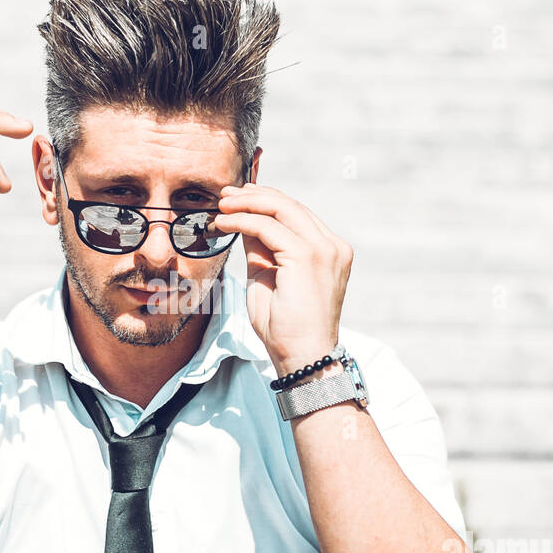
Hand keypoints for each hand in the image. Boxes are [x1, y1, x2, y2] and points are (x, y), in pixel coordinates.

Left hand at [213, 182, 352, 376]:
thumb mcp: (268, 277)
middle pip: (290, 205)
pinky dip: (243, 221)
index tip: (237, 199)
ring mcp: (323, 249)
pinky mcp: (307, 256)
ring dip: (245, 204)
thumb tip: (244, 222)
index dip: (265, 201)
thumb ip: (260, 248)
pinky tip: (223, 223)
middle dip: (253, 195)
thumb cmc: (284, 326)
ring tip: (220, 206)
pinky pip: (269, 227)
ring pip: (281, 208)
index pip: (295, 214)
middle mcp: (332, 246)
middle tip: (225, 195)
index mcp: (329, 250)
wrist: (301, 356)